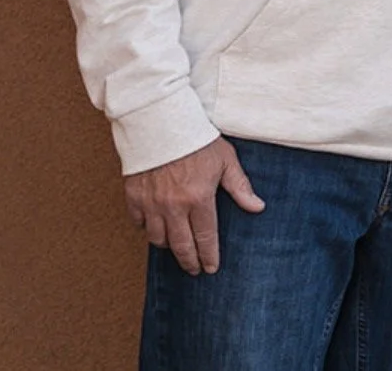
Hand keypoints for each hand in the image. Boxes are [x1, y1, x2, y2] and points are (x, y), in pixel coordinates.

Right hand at [124, 137, 265, 274]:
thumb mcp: (225, 159)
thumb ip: (240, 186)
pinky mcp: (133, 196)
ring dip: (168, 246)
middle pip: (181, 246)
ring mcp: (151, 203)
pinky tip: (154, 227)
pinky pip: (138, 223)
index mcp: (199, 198)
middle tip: (194, 270)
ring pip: (157, 239)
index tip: (211, 268)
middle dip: (189, 261)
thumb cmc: (196, 138)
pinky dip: (146, 228)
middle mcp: (174, 206)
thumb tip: (257, 207)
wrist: (160, 121)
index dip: (209, 256)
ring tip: (176, 248)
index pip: (205, 238)